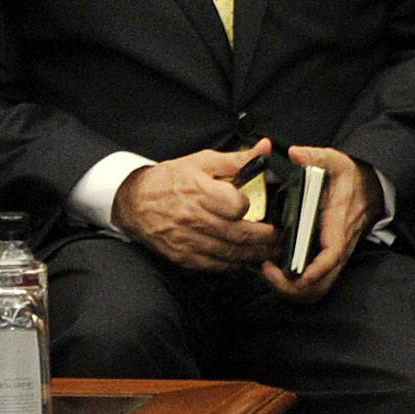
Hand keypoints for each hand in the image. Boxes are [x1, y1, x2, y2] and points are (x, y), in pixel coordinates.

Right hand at [114, 143, 278, 271]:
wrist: (133, 200)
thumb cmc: (170, 180)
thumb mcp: (202, 162)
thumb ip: (237, 159)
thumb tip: (265, 148)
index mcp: (198, 190)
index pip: (235, 205)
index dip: (250, 207)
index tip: (259, 207)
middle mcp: (192, 217)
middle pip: (238, 233)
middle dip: (266, 239)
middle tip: (281, 238)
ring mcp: (186, 239)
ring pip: (230, 252)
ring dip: (255, 254)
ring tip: (271, 251)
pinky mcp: (182, 255)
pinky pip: (215, 265)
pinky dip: (234, 264)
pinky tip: (247, 259)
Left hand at [259, 146, 380, 302]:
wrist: (371, 188)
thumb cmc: (351, 177)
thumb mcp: (336, 161)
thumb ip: (316, 156)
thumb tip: (296, 153)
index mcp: (338, 226)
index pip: (331, 256)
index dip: (313, 270)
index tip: (291, 273)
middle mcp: (337, 246)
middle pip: (321, 283)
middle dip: (293, 287)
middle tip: (266, 272)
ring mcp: (333, 256)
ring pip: (317, 287)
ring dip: (292, 289)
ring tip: (268, 273)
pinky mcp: (327, 258)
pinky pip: (315, 282)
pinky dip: (295, 285)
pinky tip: (276, 270)